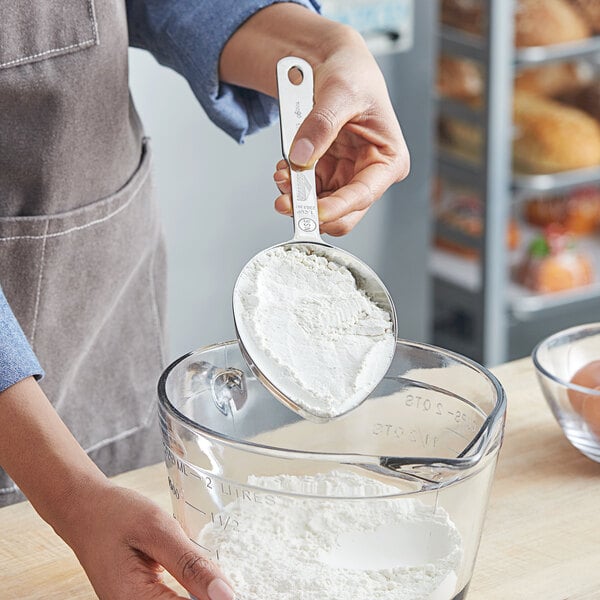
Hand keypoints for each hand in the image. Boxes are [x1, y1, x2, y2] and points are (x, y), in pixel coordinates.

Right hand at [61, 481, 233, 599]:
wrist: (83, 509)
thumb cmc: (116, 514)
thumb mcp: (158, 530)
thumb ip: (191, 564)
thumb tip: (227, 595)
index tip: (233, 589)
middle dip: (208, 597)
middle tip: (225, 581)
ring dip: (199, 594)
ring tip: (216, 579)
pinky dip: (188, 592)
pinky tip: (201, 578)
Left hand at [219, 4, 409, 236]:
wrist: (334, 64)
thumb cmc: (353, 74)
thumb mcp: (339, 92)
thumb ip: (321, 126)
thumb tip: (302, 157)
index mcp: (389, 159)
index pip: (365, 194)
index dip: (338, 208)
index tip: (315, 213)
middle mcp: (370, 173)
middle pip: (345, 212)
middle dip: (314, 209)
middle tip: (287, 203)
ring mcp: (347, 176)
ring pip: (322, 205)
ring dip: (298, 198)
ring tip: (282, 176)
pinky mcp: (327, 173)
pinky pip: (308, 191)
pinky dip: (293, 185)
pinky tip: (284, 170)